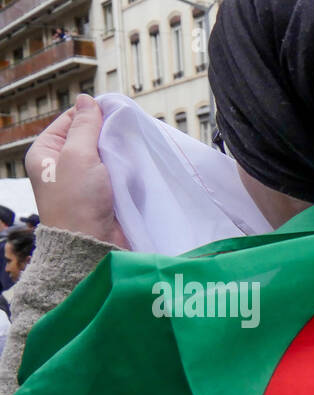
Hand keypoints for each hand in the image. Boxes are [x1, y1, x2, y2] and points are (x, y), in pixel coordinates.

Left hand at [25, 94, 127, 248]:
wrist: (91, 244)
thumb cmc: (77, 201)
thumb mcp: (77, 155)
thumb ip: (84, 126)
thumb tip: (87, 99)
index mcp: (46, 152)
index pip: (70, 120)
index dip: (92, 114)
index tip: (116, 114)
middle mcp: (62, 164)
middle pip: (89, 137)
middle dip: (109, 134)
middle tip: (127, 133)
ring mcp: (83, 181)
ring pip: (105, 155)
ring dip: (119, 153)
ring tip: (133, 150)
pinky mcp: (102, 194)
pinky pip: (115, 173)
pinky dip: (126, 169)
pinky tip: (135, 166)